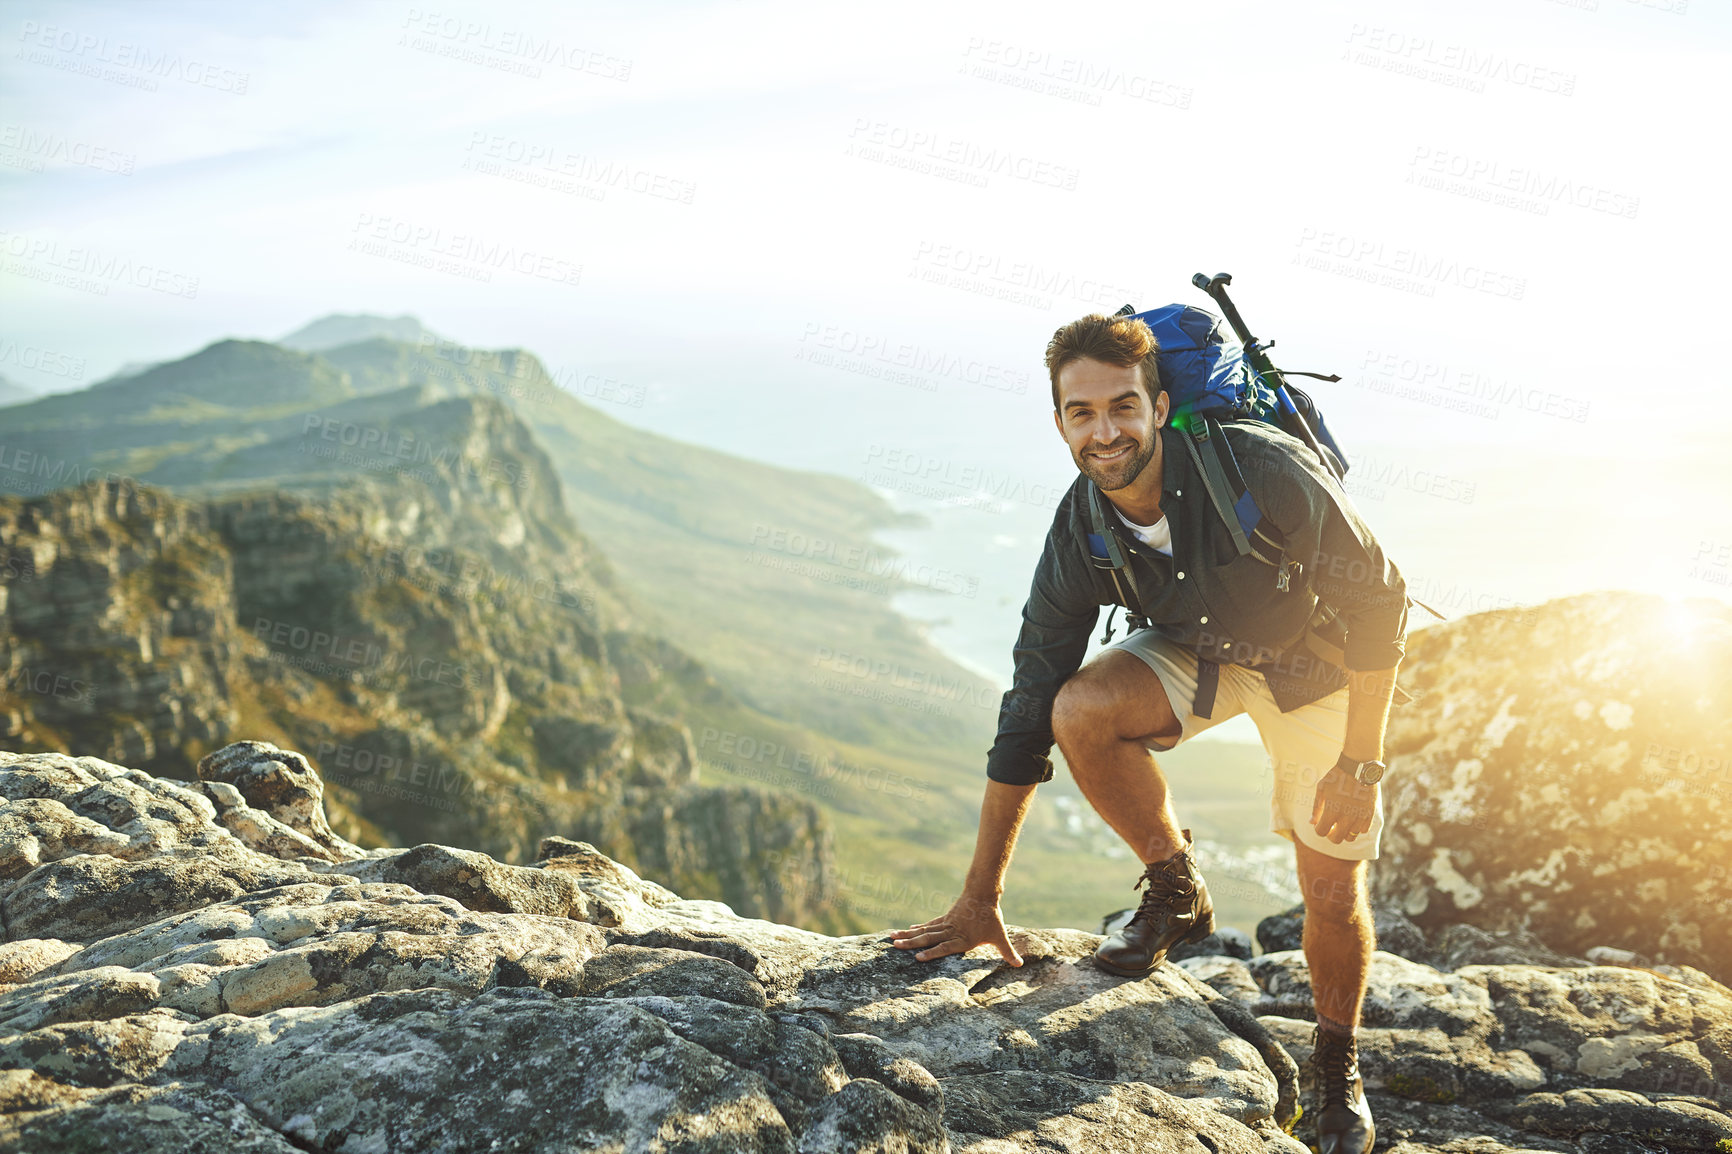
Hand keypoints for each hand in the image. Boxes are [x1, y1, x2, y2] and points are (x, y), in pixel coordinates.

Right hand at [889, 891, 1023, 965]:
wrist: (983, 893)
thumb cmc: (991, 917)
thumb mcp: (1000, 936)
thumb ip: (1007, 952)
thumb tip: (1020, 965)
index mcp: (963, 938)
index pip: (945, 947)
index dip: (932, 953)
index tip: (918, 958)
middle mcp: (952, 931)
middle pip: (929, 937)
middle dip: (912, 943)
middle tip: (896, 946)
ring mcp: (946, 924)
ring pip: (925, 930)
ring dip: (909, 935)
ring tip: (893, 938)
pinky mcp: (945, 919)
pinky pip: (929, 925)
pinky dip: (917, 928)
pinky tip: (908, 930)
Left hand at [1311, 766, 1377, 844]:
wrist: (1358, 768)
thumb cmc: (1336, 777)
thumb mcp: (1321, 789)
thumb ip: (1316, 808)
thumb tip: (1312, 823)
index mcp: (1331, 811)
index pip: (1321, 832)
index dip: (1319, 829)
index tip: (1320, 823)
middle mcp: (1346, 818)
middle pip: (1336, 839)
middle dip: (1331, 834)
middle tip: (1331, 826)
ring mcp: (1359, 818)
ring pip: (1351, 837)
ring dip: (1344, 832)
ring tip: (1342, 822)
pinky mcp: (1370, 815)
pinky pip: (1363, 830)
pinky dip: (1357, 827)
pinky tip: (1353, 817)